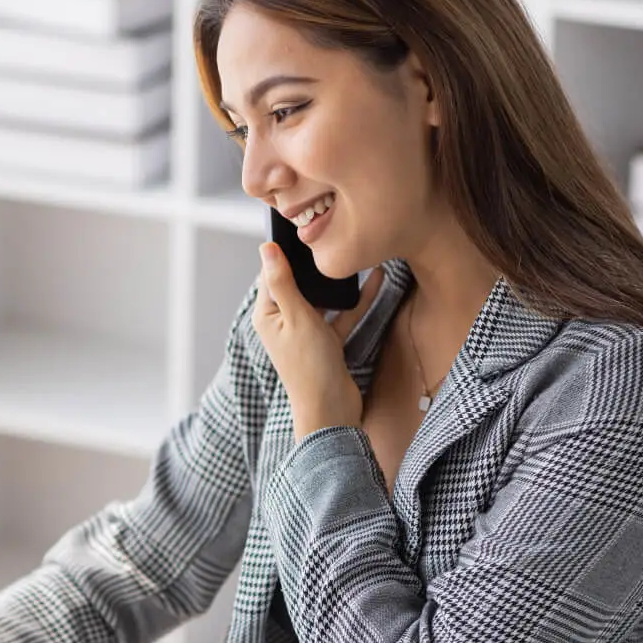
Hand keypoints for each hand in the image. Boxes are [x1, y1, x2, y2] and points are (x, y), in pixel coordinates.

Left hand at [252, 243, 383, 439]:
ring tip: (356, 254)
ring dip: (340, 282)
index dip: (287, 253)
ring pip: (324, 299)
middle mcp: (284, 322)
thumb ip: (284, 283)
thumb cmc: (309, 368)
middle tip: (334, 235)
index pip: (273, 274)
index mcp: (268, 315)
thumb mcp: (297, 317)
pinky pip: (342, 315)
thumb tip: (266, 249)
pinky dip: (356, 301)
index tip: (302, 230)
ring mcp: (307, 332)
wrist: (332, 412)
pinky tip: (375, 280)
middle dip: (316, 264)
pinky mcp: (328, 343)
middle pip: (299, 284)